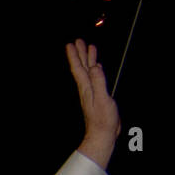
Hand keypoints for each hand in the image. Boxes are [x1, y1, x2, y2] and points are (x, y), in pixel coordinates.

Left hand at [67, 38, 118, 168]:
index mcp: (86, 88)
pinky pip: (96, 78)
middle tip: (78, 41)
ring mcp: (92, 91)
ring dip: (89, 59)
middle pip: (82, 67)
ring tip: (89, 48)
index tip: (71, 45)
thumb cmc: (103, 119)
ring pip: (90, 71)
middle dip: (80, 54)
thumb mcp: (102, 99)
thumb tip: (94, 67)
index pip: (78, 68)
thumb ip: (99, 82)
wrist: (103, 133)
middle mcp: (87, 88)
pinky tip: (97, 67)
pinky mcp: (98, 95)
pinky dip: (96, 70)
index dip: (74, 56)